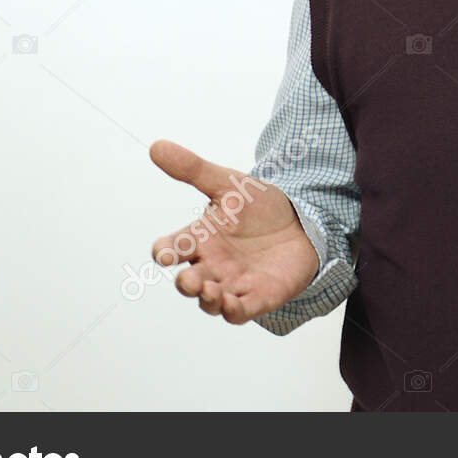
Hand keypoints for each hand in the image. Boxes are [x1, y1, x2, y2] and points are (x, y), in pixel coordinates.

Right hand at [148, 139, 319, 323]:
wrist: (300, 221)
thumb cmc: (257, 206)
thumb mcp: (228, 183)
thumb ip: (194, 169)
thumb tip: (156, 145)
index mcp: (199, 238)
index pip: (172, 248)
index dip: (165, 251)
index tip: (165, 253)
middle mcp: (211, 265)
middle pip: (189, 281)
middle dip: (186, 284)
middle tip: (189, 280)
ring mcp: (232, 283)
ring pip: (210, 301)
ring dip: (207, 300)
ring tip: (210, 293)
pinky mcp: (257, 297)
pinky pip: (240, 312)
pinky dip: (233, 311)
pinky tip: (231, 304)